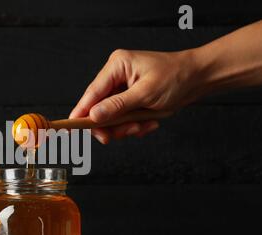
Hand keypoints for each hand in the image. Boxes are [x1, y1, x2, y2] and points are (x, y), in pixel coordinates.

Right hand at [70, 49, 198, 142]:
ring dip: (125, 127)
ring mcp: (122, 88)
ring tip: (143, 126)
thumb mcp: (146, 93)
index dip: (81, 111)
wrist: (199, 78)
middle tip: (123, 133)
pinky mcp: (129, 99)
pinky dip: (134, 125)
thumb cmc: (176, 78)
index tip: (70, 127)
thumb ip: (118, 106)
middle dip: (112, 124)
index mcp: (116, 66)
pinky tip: (149, 122)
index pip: (92, 93)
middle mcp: (116, 76)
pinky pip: (123, 119)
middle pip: (99, 108)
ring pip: (111, 117)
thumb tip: (93, 115)